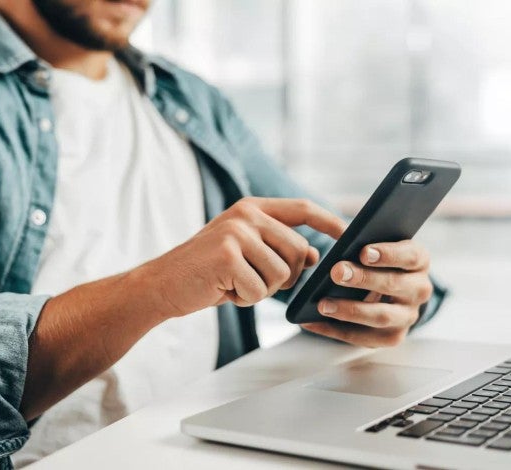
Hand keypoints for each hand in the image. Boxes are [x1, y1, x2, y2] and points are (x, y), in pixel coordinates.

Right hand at [138, 197, 346, 317]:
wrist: (162, 285)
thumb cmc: (207, 272)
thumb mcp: (244, 251)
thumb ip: (277, 247)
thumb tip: (316, 257)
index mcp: (252, 208)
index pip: (302, 209)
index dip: (329, 222)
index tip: (348, 236)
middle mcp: (246, 214)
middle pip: (300, 251)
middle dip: (286, 277)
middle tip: (254, 281)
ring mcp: (236, 232)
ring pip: (282, 274)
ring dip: (262, 290)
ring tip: (234, 283)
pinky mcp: (227, 255)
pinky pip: (259, 289)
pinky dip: (244, 299)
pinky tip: (223, 290)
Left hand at [302, 240, 431, 347]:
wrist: (390, 293)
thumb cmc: (378, 263)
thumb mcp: (378, 249)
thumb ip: (365, 245)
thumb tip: (341, 243)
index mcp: (419, 261)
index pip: (410, 256)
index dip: (388, 254)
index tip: (363, 251)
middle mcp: (419, 290)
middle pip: (393, 284)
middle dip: (363, 279)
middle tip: (336, 272)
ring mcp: (407, 316)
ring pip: (381, 315)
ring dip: (350, 310)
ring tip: (322, 304)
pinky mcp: (392, 337)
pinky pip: (363, 337)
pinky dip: (335, 330)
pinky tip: (313, 321)